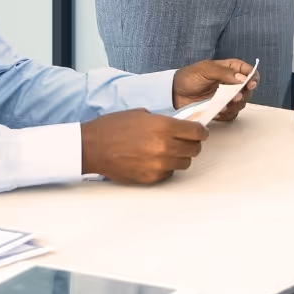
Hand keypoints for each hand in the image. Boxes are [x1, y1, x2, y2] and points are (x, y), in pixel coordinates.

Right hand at [80, 110, 207, 183]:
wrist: (93, 147)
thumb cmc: (113, 128)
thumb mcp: (142, 115)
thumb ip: (164, 121)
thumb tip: (179, 127)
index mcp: (164, 127)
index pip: (197, 132)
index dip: (201, 132)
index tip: (200, 132)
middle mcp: (165, 147)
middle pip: (194, 149)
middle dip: (192, 144)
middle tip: (184, 141)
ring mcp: (159, 165)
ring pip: (185, 163)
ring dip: (180, 157)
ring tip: (168, 151)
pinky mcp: (151, 178)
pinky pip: (169, 173)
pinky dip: (167, 167)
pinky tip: (155, 160)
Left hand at [172, 58, 257, 121]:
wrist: (174, 94)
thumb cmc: (189, 77)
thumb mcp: (205, 70)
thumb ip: (224, 73)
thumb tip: (243, 79)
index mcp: (229, 69)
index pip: (247, 71)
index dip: (253, 77)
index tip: (251, 84)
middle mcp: (230, 83)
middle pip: (248, 89)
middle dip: (244, 93)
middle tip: (236, 97)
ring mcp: (226, 97)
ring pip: (241, 103)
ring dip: (235, 105)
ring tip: (223, 106)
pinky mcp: (220, 109)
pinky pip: (231, 114)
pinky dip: (227, 114)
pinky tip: (218, 112)